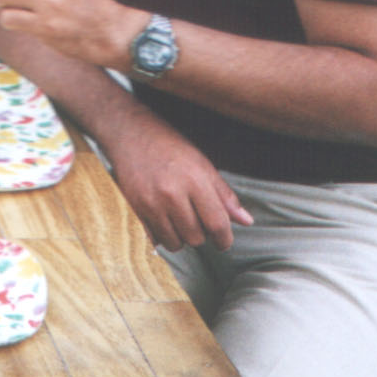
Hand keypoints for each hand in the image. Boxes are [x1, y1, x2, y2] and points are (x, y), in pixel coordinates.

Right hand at [97, 106, 253, 250]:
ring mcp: (149, 203)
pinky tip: (163, 221)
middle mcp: (171, 194)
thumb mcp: (202, 165)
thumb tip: (246, 222)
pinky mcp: (133, 209)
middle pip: (196, 237)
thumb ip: (224, 195)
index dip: (224, 239)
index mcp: (194, 181)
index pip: (217, 224)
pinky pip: (154, 239)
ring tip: (179, 220)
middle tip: (196, 220)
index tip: (223, 241)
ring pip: (175, 242)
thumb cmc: (170, 147)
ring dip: (181, 237)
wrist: (130, 134)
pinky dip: (162, 236)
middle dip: (201, 234)